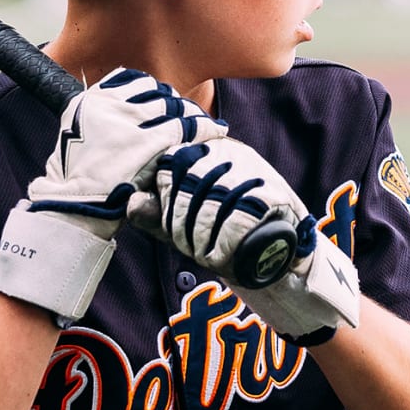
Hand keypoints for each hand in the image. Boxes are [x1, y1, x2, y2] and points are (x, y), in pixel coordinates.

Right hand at [0, 69, 222, 322]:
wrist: (74, 208)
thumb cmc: (79, 180)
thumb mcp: (78, 136)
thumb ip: (104, 120)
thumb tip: (132, 109)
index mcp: (91, 100)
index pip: (134, 81)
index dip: (156, 92)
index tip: (167, 103)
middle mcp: (109, 104)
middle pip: (157, 93)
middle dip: (176, 104)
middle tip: (192, 118)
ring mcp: (128, 122)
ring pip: (174, 107)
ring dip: (193, 115)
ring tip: (207, 126)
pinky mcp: (148, 143)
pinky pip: (186, 128)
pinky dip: (205, 129)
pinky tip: (216, 133)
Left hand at [138, 138, 360, 340]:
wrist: (279, 253)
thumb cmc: (224, 234)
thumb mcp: (182, 223)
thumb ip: (155, 214)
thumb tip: (130, 201)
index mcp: (206, 150)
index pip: (170, 166)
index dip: (164, 203)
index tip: (172, 230)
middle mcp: (231, 152)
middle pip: (189, 185)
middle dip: (181, 225)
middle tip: (188, 249)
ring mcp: (255, 171)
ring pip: (212, 203)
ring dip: (202, 239)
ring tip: (204, 255)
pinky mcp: (276, 194)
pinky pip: (239, 219)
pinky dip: (224, 245)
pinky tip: (221, 259)